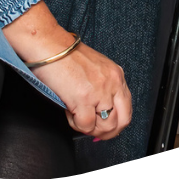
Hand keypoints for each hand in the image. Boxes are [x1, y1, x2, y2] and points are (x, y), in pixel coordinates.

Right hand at [3, 1, 131, 139]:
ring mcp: (100, 90)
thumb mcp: (96, 70)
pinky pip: (86, 125)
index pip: (127, 107)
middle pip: (122, 120)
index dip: (116, 123)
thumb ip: (103, 89)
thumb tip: (101, 115)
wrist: (51, 47)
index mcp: (117, 75)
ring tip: (77, 117)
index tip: (104, 128)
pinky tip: (69, 113)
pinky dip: (77, 125)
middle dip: (108, 132)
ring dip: (90, 128)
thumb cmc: (67, 57)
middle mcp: (113, 82)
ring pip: (105, 126)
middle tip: (93, 131)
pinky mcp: (84, 98)